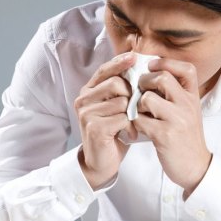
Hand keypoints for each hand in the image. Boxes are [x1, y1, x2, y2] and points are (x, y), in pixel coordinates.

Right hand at [74, 53, 137, 188]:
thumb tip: (137, 66)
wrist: (100, 163)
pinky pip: (122, 118)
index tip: (135, 57)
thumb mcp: (114, 107)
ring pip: (121, 101)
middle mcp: (83, 100)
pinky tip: (130, 134)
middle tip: (137, 108)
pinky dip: (131, 126)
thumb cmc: (111, 133)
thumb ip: (119, 90)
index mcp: (87, 92)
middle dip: (132, 94)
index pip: (104, 70)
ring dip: (132, 113)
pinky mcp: (94, 128)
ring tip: (132, 124)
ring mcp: (87, 114)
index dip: (119, 62)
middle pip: (116, 83)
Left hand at [133, 58, 212, 195]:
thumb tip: (152, 74)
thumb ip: (175, 94)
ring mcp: (176, 120)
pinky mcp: (164, 135)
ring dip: (136, 104)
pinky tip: (138, 128)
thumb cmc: (186, 138)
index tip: (151, 66)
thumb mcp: (187, 112)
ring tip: (139, 113)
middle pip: (162, 78)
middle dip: (144, 82)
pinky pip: (140, 119)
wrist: (195, 166)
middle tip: (139, 92)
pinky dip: (134, 122)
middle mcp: (187, 105)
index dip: (166, 62)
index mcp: (193, 97)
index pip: (187, 68)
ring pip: (147, 98)